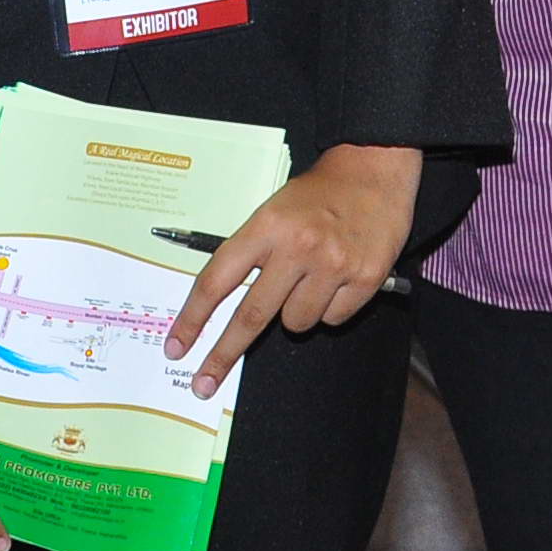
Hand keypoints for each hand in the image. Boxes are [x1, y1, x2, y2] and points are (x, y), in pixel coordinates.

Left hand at [165, 143, 414, 395]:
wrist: (374, 168)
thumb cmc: (318, 192)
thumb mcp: (274, 209)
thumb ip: (251, 251)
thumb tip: (222, 301)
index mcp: (266, 226)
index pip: (217, 281)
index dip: (193, 318)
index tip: (178, 345)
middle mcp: (297, 247)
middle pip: (250, 316)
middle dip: (223, 355)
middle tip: (203, 382)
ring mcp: (332, 264)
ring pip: (296, 323)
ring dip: (297, 312)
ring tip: (312, 278)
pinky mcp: (365, 278)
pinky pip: (333, 319)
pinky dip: (332, 307)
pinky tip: (338, 278)